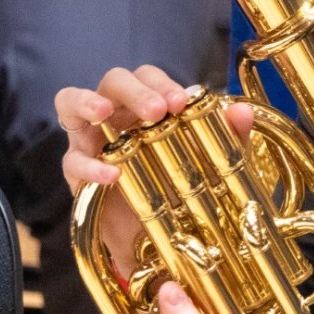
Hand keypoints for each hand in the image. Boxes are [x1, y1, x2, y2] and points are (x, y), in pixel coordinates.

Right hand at [56, 66, 253, 278]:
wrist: (160, 237)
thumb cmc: (181, 187)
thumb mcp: (212, 162)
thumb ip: (227, 136)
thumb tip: (242, 111)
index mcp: (145, 104)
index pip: (148, 76)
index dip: (162, 83)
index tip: (181, 101)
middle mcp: (114, 114)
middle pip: (113, 81)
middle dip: (135, 90)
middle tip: (157, 110)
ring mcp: (89, 138)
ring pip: (70, 102)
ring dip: (87, 102)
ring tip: (103, 112)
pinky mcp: (76, 172)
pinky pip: (73, 161)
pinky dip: (89, 165)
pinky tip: (111, 176)